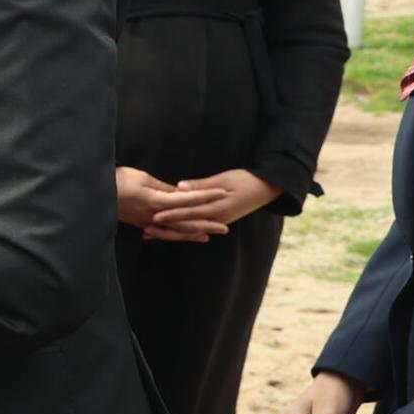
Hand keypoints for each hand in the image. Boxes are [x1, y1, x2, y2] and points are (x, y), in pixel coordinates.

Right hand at [117, 166, 226, 241]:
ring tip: (207, 237)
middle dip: (206, 224)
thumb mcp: (142, 178)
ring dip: (192, 234)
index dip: (207, 196)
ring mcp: (146, 221)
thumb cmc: (116, 180)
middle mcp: (155, 215)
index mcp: (158, 201)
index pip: (189, 199)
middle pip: (186, 222)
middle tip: (224, 229)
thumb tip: (180, 192)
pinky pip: (161, 233)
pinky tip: (178, 237)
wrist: (93, 193)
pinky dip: (173, 236)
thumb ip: (162, 187)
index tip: (223, 194)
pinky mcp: (138, 223)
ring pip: (174, 231)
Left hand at [149, 169, 280, 238]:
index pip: (189, 213)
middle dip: (166, 229)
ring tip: (150, 234)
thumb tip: (181, 187)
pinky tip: (167, 231)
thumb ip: (202, 185)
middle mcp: (216, 218)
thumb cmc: (246, 179)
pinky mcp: (217, 220)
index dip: (172, 214)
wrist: (267, 188)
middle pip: (187, 227)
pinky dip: (181, 231)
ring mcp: (217, 221)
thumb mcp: (224, 179)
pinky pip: (196, 228)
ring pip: (189, 230)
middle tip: (145, 230)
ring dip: (170, 233)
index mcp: (217, 208)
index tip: (155, 216)